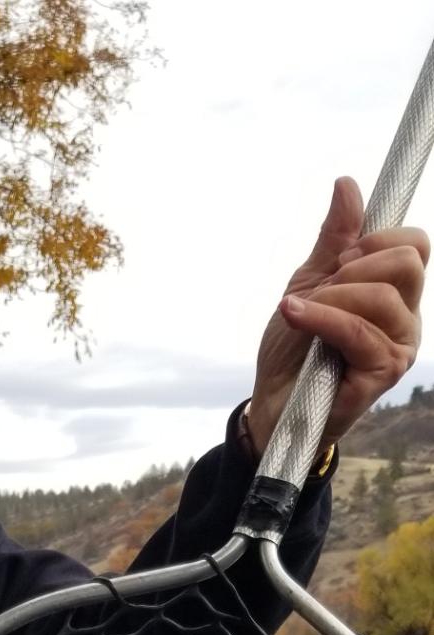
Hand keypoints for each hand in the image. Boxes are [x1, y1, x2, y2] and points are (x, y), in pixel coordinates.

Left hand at [246, 176, 427, 457]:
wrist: (271, 400)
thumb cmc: (295, 347)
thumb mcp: (310, 281)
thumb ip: (333, 237)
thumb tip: (347, 184)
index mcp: (396, 293)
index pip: (415, 243)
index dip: (375, 238)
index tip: (338, 258)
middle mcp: (406, 319)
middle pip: (406, 261)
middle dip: (353, 266)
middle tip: (321, 289)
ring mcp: (399, 349)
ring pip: (381, 295)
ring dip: (330, 297)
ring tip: (300, 312)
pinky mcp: (382, 375)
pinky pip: (358, 330)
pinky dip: (322, 318)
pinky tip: (295, 315)